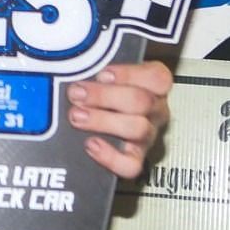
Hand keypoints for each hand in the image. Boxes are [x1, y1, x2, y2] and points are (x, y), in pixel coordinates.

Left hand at [66, 60, 171, 178]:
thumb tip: (72, 64)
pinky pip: (131, 165)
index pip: (157, 77)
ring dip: (103, 121)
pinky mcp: (135, 159)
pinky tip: (91, 144)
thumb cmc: (100, 92)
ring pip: (138, 129)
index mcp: (151, 86)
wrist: (94, 122)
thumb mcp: (101, 74)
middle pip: (142, 101)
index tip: (102, 74)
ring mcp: (146, 136)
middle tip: (78, 94)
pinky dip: (110, 156)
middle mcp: (154, 111)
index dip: (129, 74)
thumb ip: (96, 69)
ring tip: (77, 116)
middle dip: (105, 96)